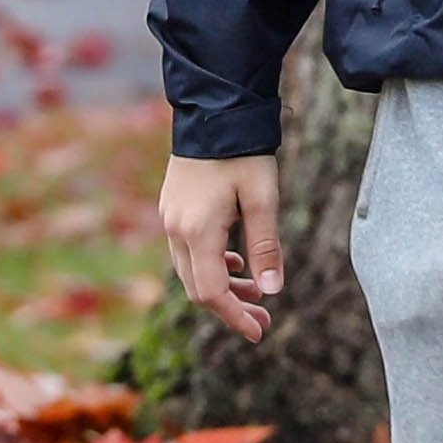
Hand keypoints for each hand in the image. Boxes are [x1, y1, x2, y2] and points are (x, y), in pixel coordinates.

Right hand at [160, 153, 287, 336]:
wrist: (213, 110)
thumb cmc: (243, 152)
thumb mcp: (263, 198)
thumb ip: (266, 247)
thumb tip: (272, 291)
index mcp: (197, 231)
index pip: (212, 292)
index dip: (235, 317)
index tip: (260, 332)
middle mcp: (176, 229)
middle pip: (198, 288)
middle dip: (230, 308)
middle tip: (263, 318)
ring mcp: (170, 218)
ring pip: (191, 270)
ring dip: (221, 286)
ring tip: (255, 292)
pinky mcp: (172, 208)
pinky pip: (187, 251)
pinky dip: (211, 264)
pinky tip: (235, 260)